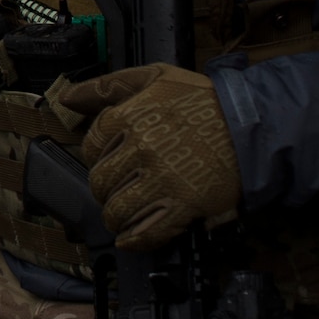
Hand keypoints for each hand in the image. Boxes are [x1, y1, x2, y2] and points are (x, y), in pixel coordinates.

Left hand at [58, 63, 241, 251]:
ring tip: (125, 212)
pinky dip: (134, 239)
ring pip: (117, 210)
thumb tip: (68, 96)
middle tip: (117, 188)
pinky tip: (132, 237)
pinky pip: (146, 232)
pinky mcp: (184, 205)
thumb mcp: (155, 78)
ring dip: (116, 216)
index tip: (107, 159)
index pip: (89, 146)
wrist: (251, 126)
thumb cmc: (204, 101)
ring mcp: (161, 179)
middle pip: (100, 181)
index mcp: (129, 117)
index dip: (95, 155)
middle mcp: (140, 149)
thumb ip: (107, 86)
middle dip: (104, 188)